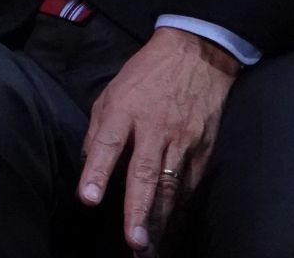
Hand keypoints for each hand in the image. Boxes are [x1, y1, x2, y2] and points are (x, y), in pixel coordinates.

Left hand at [77, 27, 239, 252]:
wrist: (197, 55)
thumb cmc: (146, 74)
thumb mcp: (112, 91)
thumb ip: (99, 129)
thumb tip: (88, 163)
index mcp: (124, 109)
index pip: (108, 144)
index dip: (97, 172)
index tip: (89, 199)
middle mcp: (155, 128)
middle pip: (145, 174)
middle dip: (138, 211)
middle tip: (134, 242)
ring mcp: (184, 140)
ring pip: (171, 187)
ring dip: (160, 220)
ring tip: (149, 248)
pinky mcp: (205, 149)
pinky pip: (189, 184)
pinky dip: (179, 208)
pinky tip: (170, 227)